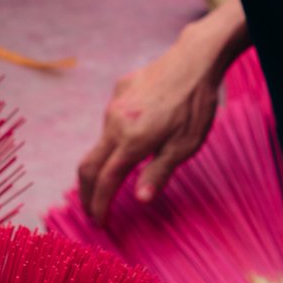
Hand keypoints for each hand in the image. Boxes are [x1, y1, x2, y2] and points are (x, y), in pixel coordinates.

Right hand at [76, 35, 221, 221]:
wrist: (194, 59)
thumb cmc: (195, 106)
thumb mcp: (185, 146)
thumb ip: (159, 173)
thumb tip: (140, 200)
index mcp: (131, 140)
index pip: (105, 180)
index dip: (99, 204)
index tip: (99, 222)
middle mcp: (115, 122)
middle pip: (89, 164)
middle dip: (87, 192)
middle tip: (92, 210)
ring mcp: (115, 104)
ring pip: (101, 141)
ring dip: (103, 164)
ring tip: (113, 180)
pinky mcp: (120, 90)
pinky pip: (112, 120)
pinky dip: (115, 138)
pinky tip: (132, 139)